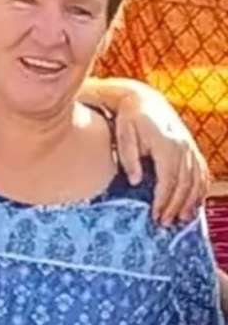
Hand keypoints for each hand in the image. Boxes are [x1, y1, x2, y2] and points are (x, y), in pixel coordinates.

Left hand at [111, 83, 208, 224]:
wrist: (143, 101)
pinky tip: (195, 203)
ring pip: (196, 179)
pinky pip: (201, 171)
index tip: (155, 216)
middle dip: (175, 205)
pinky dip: (200, 189)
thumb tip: (135, 181)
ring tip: (181, 220)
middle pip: (183, 182)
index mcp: (166, 144)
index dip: (163, 200)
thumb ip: (129, 159)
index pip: (168, 179)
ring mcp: (189, 146)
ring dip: (190, 201)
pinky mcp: (191, 148)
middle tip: (165, 224)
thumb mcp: (123, 136)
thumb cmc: (129, 120)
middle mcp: (183, 145)